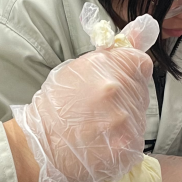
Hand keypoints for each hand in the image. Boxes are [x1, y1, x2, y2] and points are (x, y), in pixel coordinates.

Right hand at [10, 18, 154, 181]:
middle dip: (125, 97)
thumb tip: (142, 30)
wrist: (38, 147)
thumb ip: (112, 54)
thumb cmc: (53, 107)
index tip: (118, 78)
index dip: (130, 71)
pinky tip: (101, 144)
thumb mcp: (76, 70)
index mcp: (109, 69)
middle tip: (98, 108)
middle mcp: (120, 95)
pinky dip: (121, 144)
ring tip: (97, 128)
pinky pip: (134, 143)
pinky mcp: (127, 151)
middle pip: (139, 91)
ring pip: (137, 118)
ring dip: (123, 122)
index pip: (141, 63)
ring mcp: (126, 125)